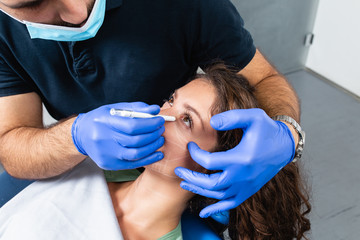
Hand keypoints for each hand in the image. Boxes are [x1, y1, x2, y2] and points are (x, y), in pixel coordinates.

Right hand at [71, 102, 164, 169]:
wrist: (81, 136)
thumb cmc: (101, 120)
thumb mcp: (115, 109)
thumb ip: (136, 108)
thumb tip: (155, 110)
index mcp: (104, 122)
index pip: (132, 125)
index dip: (150, 124)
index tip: (159, 120)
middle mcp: (104, 140)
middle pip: (136, 140)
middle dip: (153, 134)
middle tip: (161, 129)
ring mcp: (106, 154)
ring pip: (136, 154)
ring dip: (152, 147)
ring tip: (160, 139)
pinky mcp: (109, 164)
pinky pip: (133, 164)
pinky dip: (148, 159)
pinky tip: (157, 154)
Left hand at [175, 108, 294, 217]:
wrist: (285, 146)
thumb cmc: (267, 130)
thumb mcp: (253, 117)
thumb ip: (232, 117)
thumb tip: (212, 122)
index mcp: (241, 158)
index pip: (209, 161)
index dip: (195, 154)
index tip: (191, 146)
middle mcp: (242, 176)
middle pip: (211, 184)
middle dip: (192, 178)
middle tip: (179, 171)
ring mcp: (246, 186)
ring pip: (218, 195)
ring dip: (199, 190)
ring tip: (185, 184)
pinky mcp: (249, 190)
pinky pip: (230, 204)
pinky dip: (216, 209)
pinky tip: (204, 212)